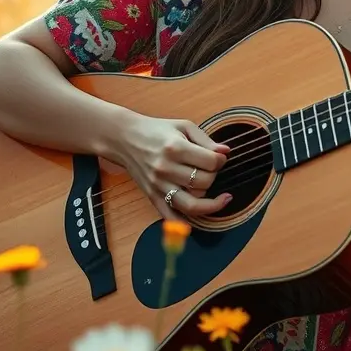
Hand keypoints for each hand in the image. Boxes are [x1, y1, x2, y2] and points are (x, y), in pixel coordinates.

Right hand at [109, 112, 231, 221]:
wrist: (124, 138)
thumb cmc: (156, 130)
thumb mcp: (183, 126)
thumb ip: (206, 140)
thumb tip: (226, 152)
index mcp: (175, 148)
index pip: (211, 162)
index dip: (221, 160)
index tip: (219, 158)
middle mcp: (166, 169)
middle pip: (204, 182)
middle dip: (214, 176)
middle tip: (211, 170)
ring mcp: (158, 186)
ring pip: (192, 204)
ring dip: (209, 202)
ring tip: (217, 197)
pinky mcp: (152, 196)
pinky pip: (171, 217)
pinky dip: (186, 223)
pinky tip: (199, 217)